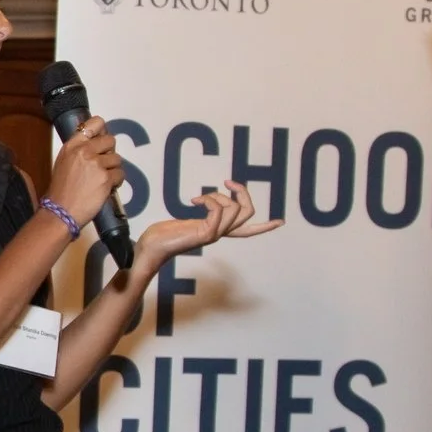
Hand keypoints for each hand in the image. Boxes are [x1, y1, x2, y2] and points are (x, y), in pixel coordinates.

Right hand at [46, 118, 123, 225]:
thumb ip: (79, 151)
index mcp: (72, 145)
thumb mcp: (64, 162)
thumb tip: (97, 143)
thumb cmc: (61, 190)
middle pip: (110, 140)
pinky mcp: (106, 178)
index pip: (95, 123)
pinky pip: (120, 174)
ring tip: (102, 179)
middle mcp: (84, 151)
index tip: (101, 141)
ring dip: (113, 169)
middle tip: (102, 165)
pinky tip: (106, 188)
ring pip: (117, 159)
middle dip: (109, 153)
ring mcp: (96, 164)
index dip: (102, 130)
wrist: (60, 212)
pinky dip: (116, 181)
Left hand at [132, 180, 279, 274]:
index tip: (281, 222)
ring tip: (199, 199)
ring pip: (235, 209)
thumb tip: (203, 203)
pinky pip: (219, 212)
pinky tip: (194, 202)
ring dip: (218, 195)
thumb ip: (199, 215)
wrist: (150, 248)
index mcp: (217, 231)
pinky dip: (209, 200)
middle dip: (242, 192)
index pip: (247, 230)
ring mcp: (214, 235)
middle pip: (248, 212)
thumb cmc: (163, 235)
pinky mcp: (205, 234)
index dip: (264, 226)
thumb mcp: (186, 221)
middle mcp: (219, 234)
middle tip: (227, 182)